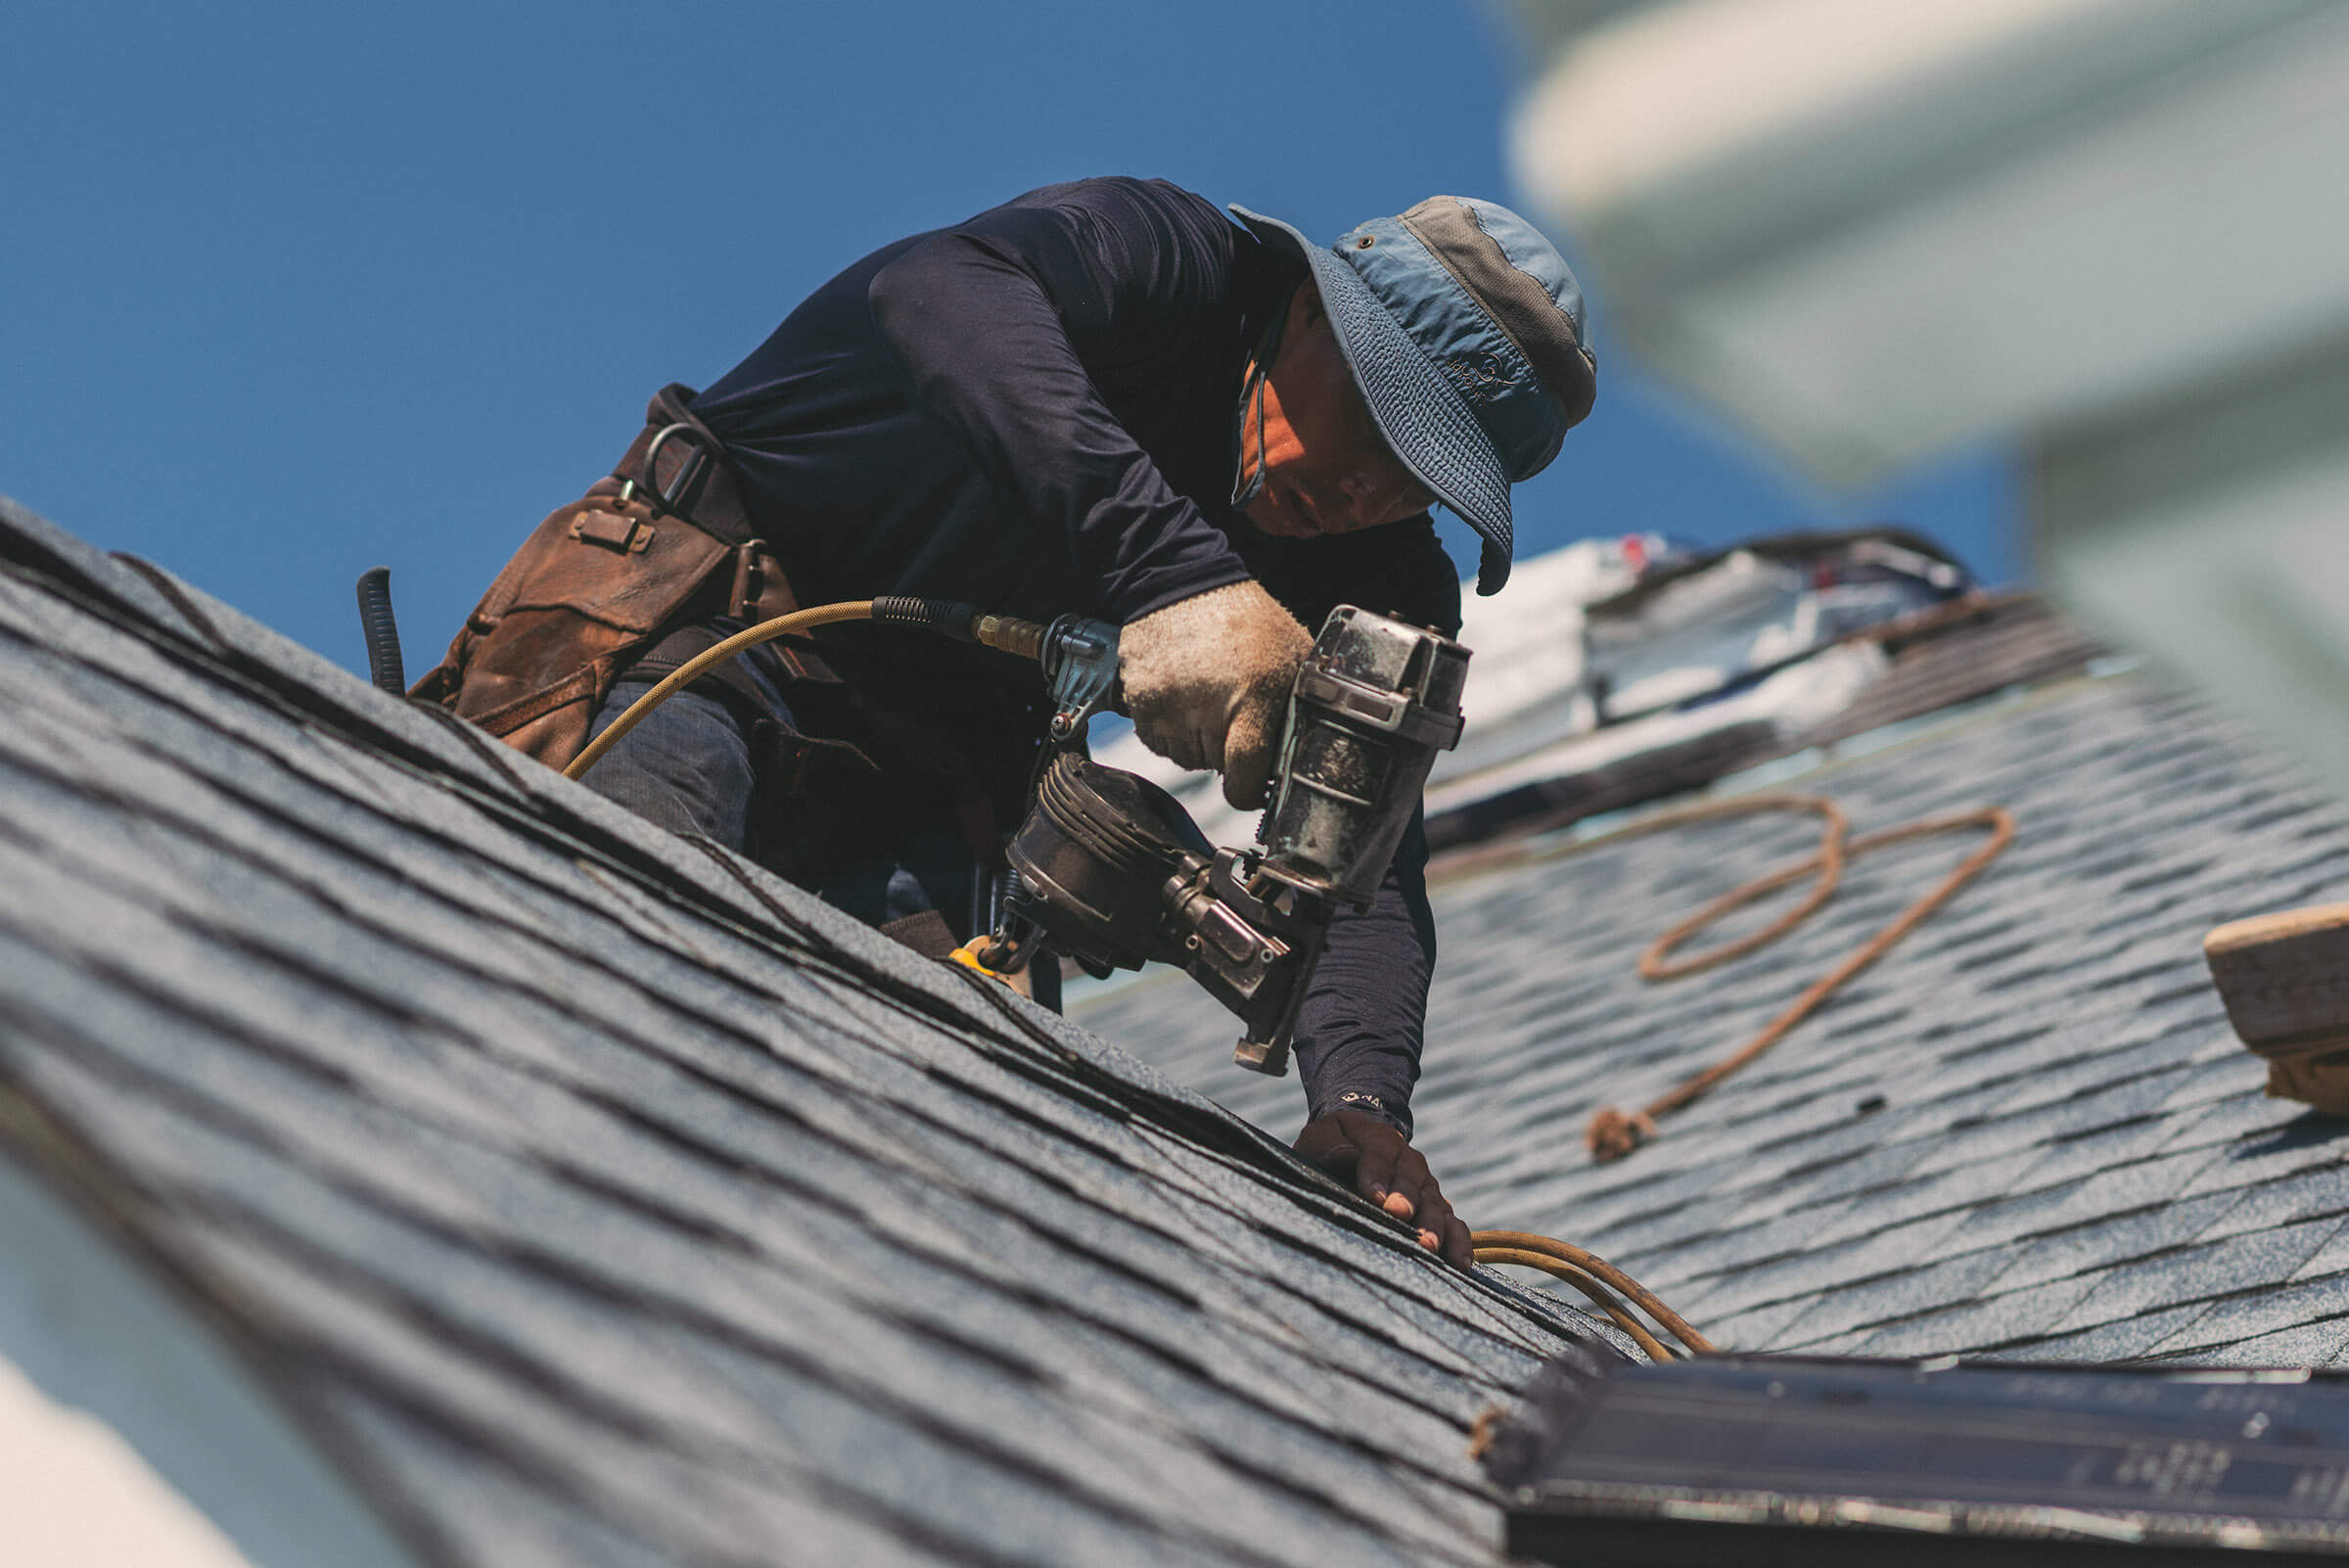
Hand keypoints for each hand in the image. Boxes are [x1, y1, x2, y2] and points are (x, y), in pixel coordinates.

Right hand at [1119, 579, 1312, 807]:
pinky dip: (1169, 730)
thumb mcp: (1292, 652)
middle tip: (1233, 716)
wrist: (1181, 583)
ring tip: (1206, 701)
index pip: (1245, 776)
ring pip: (1185, 758)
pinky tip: (1182, 698)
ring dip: (1197, 742)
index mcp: (1253, 698)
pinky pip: (1156, 742)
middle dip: (1228, 753)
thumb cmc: (1246, 619)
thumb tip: (1310, 751)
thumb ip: (1302, 703)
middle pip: (1216, 768)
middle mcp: (1206, 707)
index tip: (1254, 788)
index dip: (1250, 791)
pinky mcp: (1140, 701)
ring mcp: (1168, 706)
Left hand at [1294, 1110, 1471, 1271]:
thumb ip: (1334, 1148)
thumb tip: (1344, 1157)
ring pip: (1436, 1206)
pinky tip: (1460, 1264)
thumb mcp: (1324, 1136)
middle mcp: (1410, 1163)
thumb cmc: (1335, 1144)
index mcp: (1380, 1140)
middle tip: (1401, 1217)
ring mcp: (1426, 1187)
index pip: (1378, 1156)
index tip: (1374, 1197)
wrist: (1359, 1141)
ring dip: (1434, 1227)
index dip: (1376, 1175)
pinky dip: (1459, 1242)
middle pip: (1412, 1182)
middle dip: (1407, 1200)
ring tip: (1429, 1248)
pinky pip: (1454, 1226)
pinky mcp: (1436, 1210)